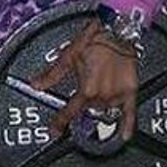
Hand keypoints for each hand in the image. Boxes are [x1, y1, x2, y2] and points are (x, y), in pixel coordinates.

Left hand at [30, 19, 138, 140]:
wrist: (118, 31)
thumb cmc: (94, 40)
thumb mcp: (68, 56)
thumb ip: (52, 74)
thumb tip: (36, 84)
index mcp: (86, 89)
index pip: (70, 112)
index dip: (60, 123)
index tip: (54, 131)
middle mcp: (102, 96)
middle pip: (89, 110)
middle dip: (84, 105)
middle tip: (85, 91)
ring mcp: (116, 95)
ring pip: (104, 111)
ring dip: (99, 107)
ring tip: (99, 90)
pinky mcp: (130, 91)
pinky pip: (129, 113)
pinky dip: (127, 126)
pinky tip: (124, 135)